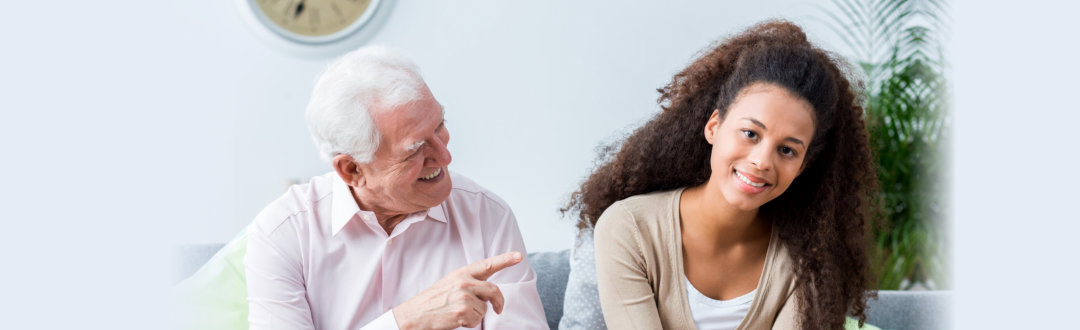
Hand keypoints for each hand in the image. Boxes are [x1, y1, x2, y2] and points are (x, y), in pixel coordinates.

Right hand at [392, 252, 522, 329]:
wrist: (415, 315)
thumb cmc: (433, 301)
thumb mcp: (450, 284)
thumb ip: (470, 283)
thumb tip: (489, 294)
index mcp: (462, 273)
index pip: (488, 264)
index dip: (505, 259)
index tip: (519, 256)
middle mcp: (464, 282)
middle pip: (494, 290)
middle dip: (499, 302)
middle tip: (499, 309)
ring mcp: (463, 296)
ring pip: (485, 309)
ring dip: (476, 315)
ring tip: (458, 313)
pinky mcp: (462, 311)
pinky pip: (477, 320)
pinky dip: (470, 323)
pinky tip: (456, 320)